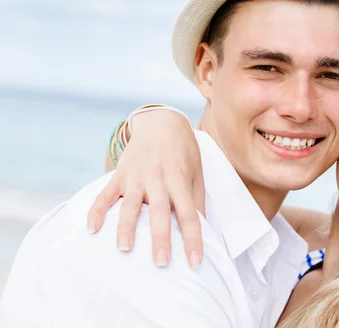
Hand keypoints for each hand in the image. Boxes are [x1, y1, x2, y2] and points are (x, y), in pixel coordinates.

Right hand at [87, 109, 204, 267]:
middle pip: (160, 212)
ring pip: (131, 205)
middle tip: (161, 262)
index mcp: (180, 181)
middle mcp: (158, 180)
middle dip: (160, 238)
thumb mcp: (196, 172)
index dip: (193, 238)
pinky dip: (97, 211)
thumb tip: (201, 227)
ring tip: (125, 249)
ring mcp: (137, 177)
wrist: (161, 122)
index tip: (195, 261)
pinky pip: (106, 194)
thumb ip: (196, 199)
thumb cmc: (183, 152)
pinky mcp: (120, 174)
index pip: (189, 214)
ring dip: (127, 227)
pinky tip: (92, 228)